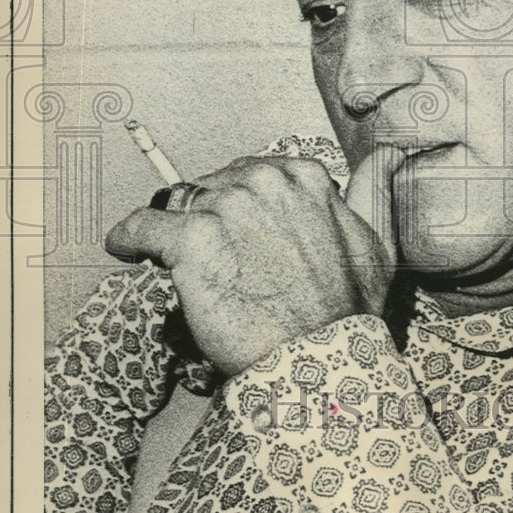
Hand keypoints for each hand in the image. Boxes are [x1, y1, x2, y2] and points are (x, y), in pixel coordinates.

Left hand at [105, 146, 405, 375]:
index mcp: (304, 175)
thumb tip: (387, 154)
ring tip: (178, 262)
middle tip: (216, 258)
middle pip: (213, 186)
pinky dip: (129, 237)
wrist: (320, 358)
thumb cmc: (347, 309)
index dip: (241, 206)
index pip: (251, 173)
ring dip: (176, 230)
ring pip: (180, 204)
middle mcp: (264, 180)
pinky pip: (142, 226)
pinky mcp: (192, 240)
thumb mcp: (378, 243)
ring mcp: (227, 207)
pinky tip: (126, 248)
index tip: (237, 232)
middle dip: (210, 216)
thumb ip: (374, 191)